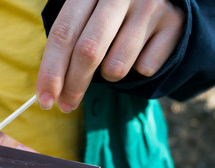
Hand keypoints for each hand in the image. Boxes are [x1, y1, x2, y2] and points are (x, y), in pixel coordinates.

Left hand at [36, 0, 184, 112]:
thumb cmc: (109, 13)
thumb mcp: (85, 14)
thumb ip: (68, 42)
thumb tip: (49, 90)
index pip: (63, 33)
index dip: (51, 70)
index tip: (45, 99)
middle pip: (88, 51)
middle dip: (73, 86)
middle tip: (66, 106)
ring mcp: (149, 6)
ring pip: (116, 66)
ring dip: (109, 75)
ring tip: (113, 60)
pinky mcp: (174, 23)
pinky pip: (145, 68)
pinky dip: (136, 69)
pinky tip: (140, 51)